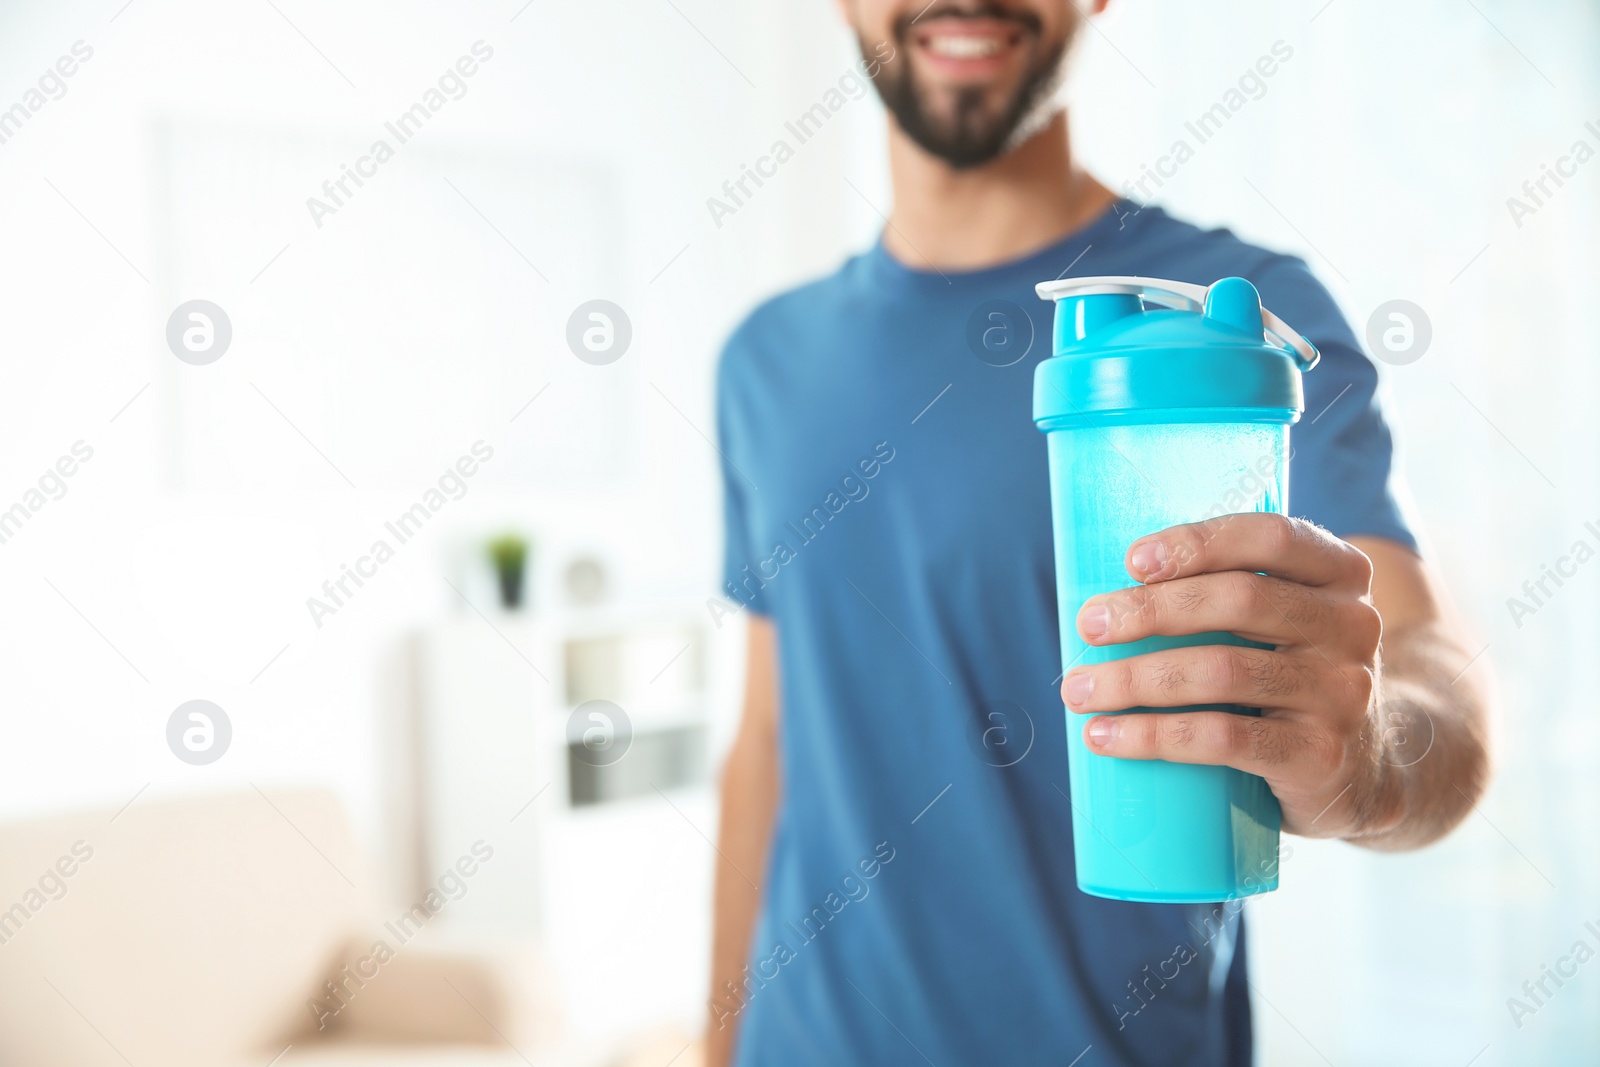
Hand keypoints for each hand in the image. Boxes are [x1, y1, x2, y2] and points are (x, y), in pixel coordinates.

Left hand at [1059, 513, 1399, 839]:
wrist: (1365, 773)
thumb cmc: (1291, 675)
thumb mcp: (1283, 622)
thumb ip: (1227, 593)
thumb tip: (1110, 593)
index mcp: (1340, 574)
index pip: (1270, 538)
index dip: (1198, 542)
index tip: (1131, 560)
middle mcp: (1352, 625)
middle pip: (1239, 600)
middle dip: (1150, 610)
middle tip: (1087, 625)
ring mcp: (1341, 692)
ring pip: (1222, 671)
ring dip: (1135, 678)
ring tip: (1078, 689)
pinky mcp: (1319, 756)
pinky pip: (1224, 739)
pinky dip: (1154, 735)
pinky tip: (1106, 737)